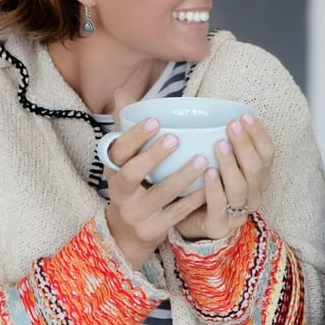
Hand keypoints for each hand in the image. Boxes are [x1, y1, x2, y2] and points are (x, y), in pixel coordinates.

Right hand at [102, 116, 210, 269]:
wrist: (128, 232)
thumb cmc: (133, 184)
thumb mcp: (124, 160)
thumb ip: (125, 127)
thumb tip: (123, 92)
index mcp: (113, 170)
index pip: (118, 151)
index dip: (134, 137)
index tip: (155, 120)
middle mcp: (120, 193)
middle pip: (132, 174)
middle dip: (153, 156)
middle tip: (176, 138)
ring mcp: (136, 213)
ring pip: (160, 195)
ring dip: (182, 176)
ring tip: (203, 159)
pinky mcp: (154, 229)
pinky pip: (177, 213)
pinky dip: (194, 198)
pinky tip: (210, 183)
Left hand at [175, 112, 274, 240]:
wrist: (186, 222)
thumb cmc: (202, 186)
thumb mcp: (219, 163)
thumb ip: (223, 144)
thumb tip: (217, 110)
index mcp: (258, 179)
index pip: (267, 154)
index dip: (259, 134)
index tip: (245, 115)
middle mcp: (253, 196)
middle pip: (256, 169)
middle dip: (245, 144)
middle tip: (231, 125)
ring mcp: (237, 213)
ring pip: (240, 187)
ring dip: (231, 163)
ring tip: (219, 144)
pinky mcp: (219, 226)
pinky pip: (219, 206)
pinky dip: (215, 187)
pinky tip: (209, 172)